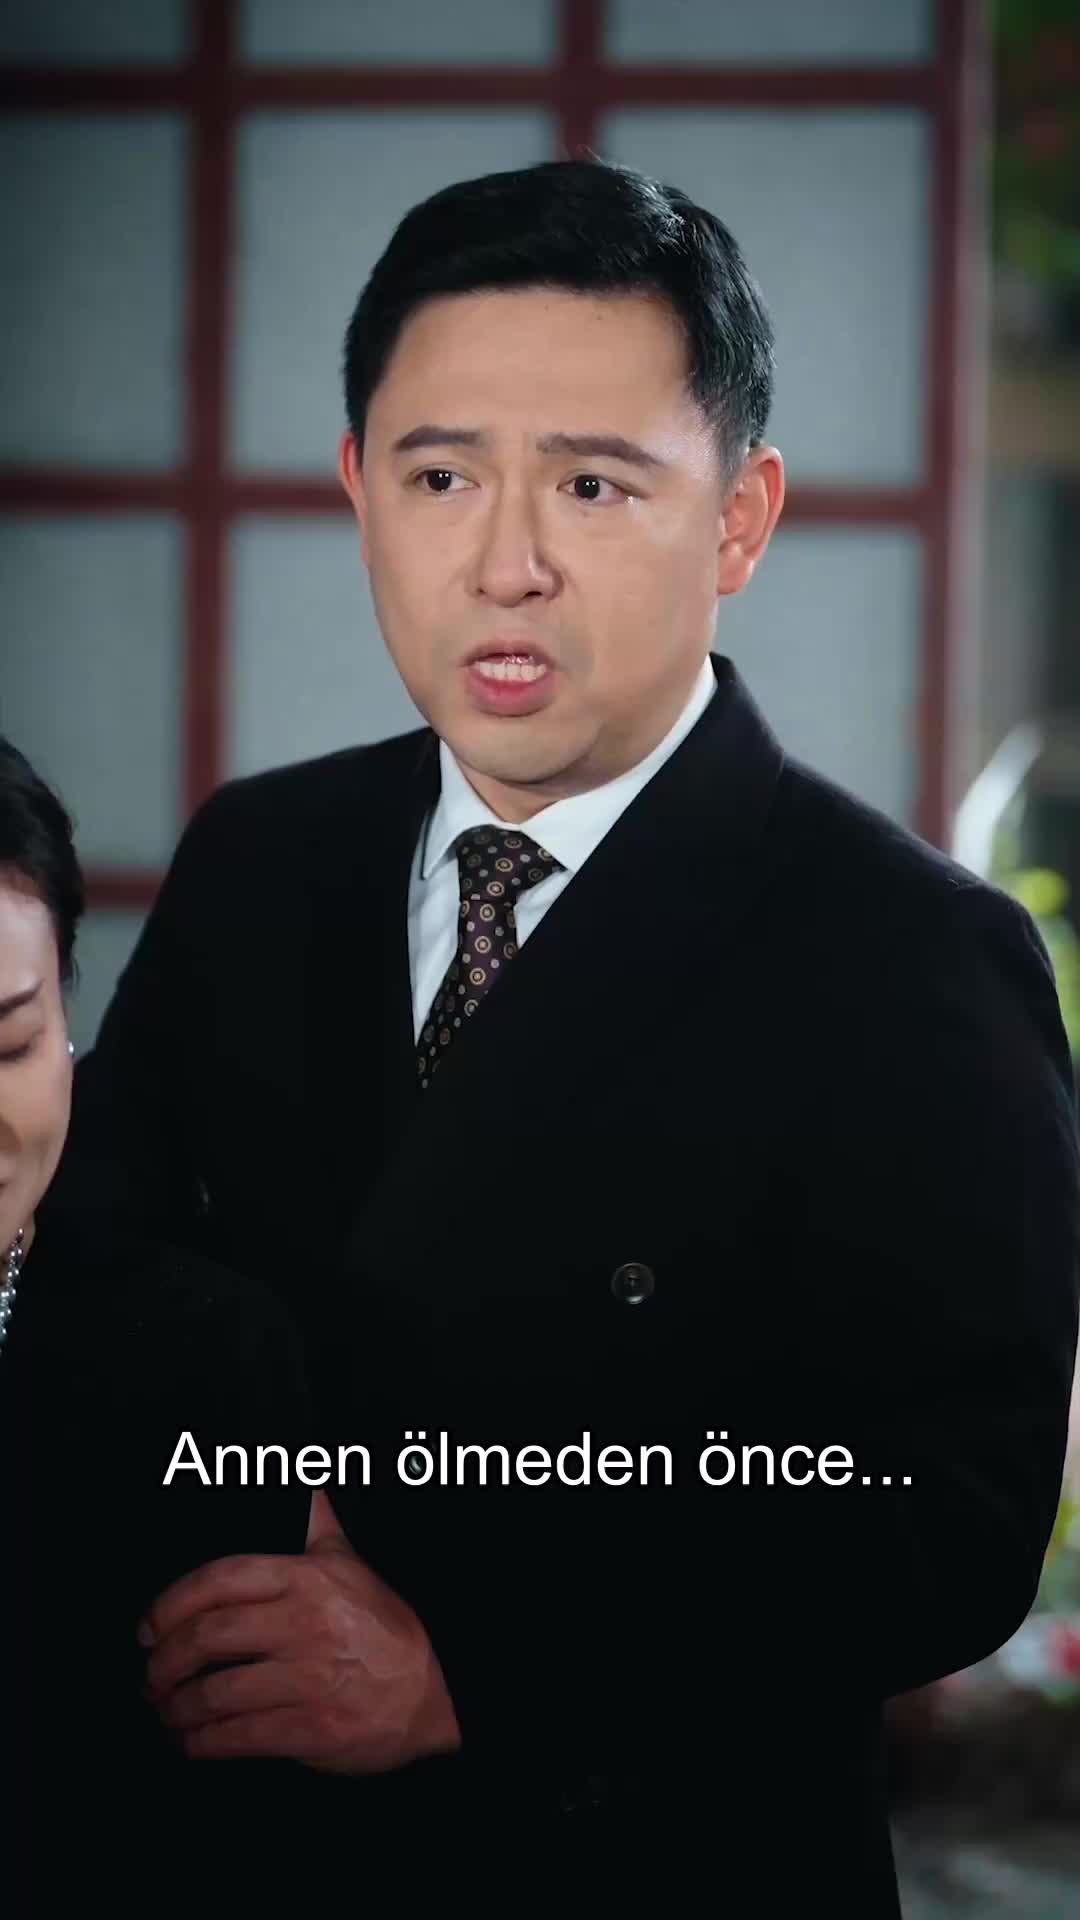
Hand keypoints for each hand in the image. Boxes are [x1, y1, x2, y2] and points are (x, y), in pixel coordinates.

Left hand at [138, 1490, 460, 1770]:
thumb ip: (315, 1524)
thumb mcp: (350, 1564)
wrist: (434, 1691)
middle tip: (150, 1674)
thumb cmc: (386, 1628)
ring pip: (215, 1692)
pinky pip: (237, 1738)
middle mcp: (304, 1624)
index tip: (148, 1625)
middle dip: (163, 1660)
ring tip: (164, 1711)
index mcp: (307, 1579)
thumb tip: (300, 1479)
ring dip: (175, 1708)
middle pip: (207, 1636)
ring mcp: (307, 1678)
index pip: (220, 1578)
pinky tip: (190, 1742)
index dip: (171, 1602)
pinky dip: (201, 1744)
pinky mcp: (310, 1729)